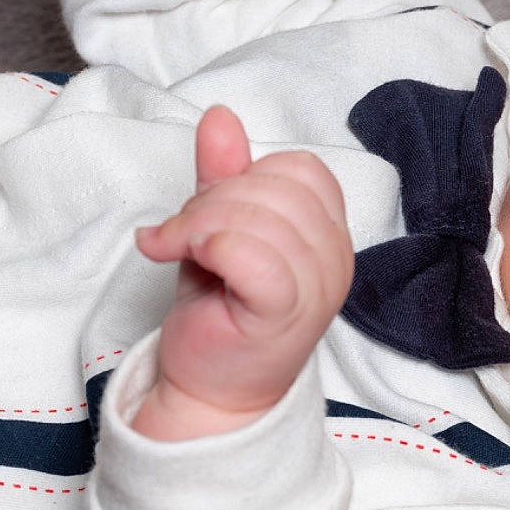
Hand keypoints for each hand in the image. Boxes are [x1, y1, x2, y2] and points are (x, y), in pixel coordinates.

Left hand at [131, 107, 353, 440]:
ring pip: (257, 216)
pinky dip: (206, 246)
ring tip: (175, 250)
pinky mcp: (285, 313)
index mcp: (328, 234)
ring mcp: (316, 287)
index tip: (208, 214)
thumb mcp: (219, 230)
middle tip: (184, 237)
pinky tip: (180, 261)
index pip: (301, 169)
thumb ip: (224, 175)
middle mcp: (334, 259)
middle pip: (276, 187)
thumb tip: (220, 117)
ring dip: (197, 225)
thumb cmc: (221, 313)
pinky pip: (250, 254)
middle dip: (213, 200)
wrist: (208, 392)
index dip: (246, 178)